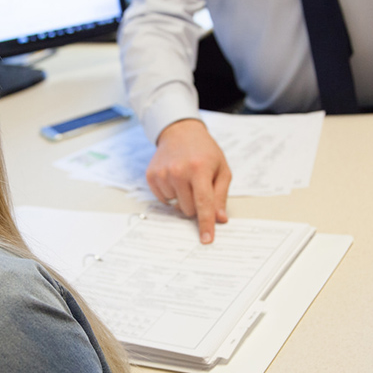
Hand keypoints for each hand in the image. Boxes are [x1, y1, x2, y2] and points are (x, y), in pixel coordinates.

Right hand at [146, 119, 230, 243]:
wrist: (180, 132)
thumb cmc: (204, 151)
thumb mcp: (221, 169)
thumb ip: (221, 195)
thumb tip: (219, 219)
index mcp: (199, 169)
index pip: (204, 203)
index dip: (206, 224)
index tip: (206, 240)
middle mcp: (178, 171)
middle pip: (189, 209)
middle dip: (196, 204)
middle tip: (198, 186)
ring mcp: (162, 174)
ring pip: (175, 207)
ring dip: (182, 198)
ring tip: (185, 178)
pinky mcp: (151, 177)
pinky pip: (164, 200)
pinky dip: (171, 194)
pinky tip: (174, 178)